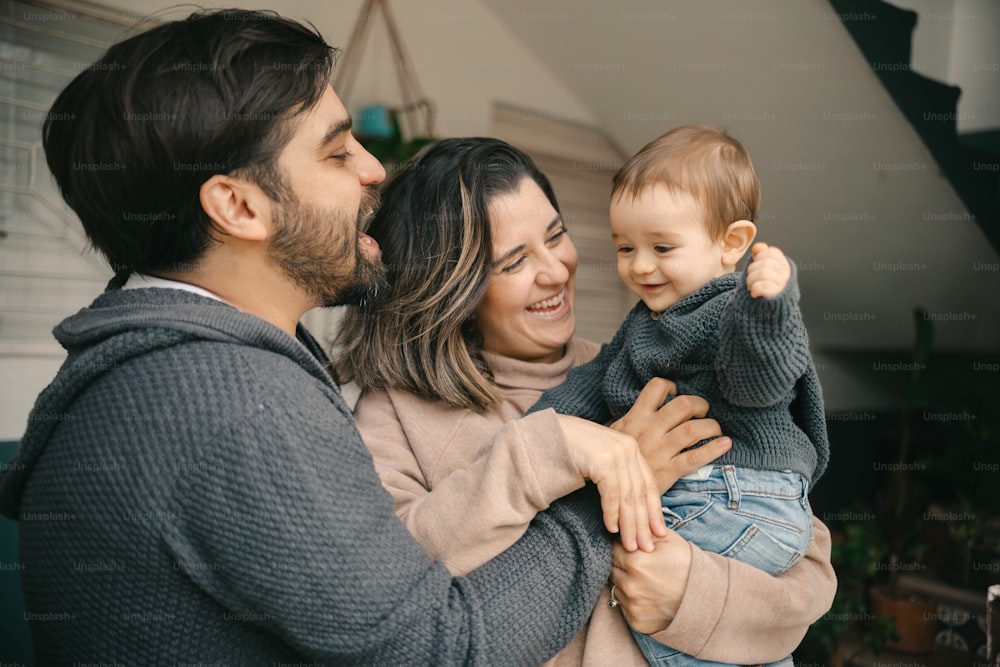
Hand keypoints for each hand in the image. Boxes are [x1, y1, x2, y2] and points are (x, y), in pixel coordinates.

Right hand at [557, 415, 665, 552]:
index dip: (654, 510)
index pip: (649, 484)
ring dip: (629, 524)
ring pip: (628, 496)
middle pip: (640, 492)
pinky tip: (612, 529)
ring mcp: (615, 452)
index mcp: (630, 447)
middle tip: (647, 547)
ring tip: (630, 545)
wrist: (543, 435)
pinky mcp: (602, 460)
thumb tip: (631, 506)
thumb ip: (616, 474)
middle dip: (644, 523)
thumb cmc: (569, 450)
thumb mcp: (599, 459)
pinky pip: (611, 493)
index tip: (659, 533)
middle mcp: (627, 447)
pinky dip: (612, 513)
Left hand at [610, 530, 691, 633]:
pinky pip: (623, 606)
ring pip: (615, 588)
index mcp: (635, 561)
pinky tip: (647, 595)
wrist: (705, 597)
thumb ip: (641, 531)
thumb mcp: (667, 539)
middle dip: (621, 565)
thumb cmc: (686, 564)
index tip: (632, 549)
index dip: (622, 547)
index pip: (612, 549)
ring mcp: (632, 605)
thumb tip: (624, 527)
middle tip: (639, 565)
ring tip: (645, 581)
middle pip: (611, 569)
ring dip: (624, 582)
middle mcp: (630, 585)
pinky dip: (631, 600)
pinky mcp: (636, 621)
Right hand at [611, 378, 731, 492]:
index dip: (671, 386)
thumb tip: (644, 409)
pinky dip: (714, 448)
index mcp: (636, 417)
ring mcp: (660, 449)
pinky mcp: (668, 469)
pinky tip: (725, 444)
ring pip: (693, 429)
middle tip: (703, 412)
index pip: (656, 388)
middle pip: (683, 405)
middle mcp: (650, 429)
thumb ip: (630, 420)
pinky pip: (695, 456)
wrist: (610, 491)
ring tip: (715, 429)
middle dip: (700, 404)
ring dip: (711, 425)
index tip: (676, 394)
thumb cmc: (614, 461)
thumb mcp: (615, 434)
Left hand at [746, 242, 790, 297]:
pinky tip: (754, 293)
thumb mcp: (762, 268)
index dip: (759, 257)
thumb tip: (758, 246)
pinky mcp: (777, 296)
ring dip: (751, 280)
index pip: (771, 252)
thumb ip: (760, 255)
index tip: (756, 266)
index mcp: (783, 264)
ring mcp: (783, 284)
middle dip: (752, 270)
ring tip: (751, 286)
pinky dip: (754, 289)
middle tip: (751, 278)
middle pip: (765, 262)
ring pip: (763, 273)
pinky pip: (763, 287)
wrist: (771, 307)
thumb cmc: (764, 284)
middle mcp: (786, 273)